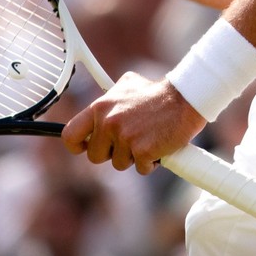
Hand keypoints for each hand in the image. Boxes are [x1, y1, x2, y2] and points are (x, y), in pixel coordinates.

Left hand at [60, 72, 205, 174]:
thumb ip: (108, 102)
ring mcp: (125, 137)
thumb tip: (94, 114)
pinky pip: (141, 168)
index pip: (70, 134)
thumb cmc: (157, 93)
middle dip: (112, 153)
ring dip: (133, 157)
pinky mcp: (142, 151)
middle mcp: (108, 122)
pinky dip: (151, 162)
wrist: (185, 98)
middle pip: (95, 156)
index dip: (77, 145)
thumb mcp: (126, 87)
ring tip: (147, 138)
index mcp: (100, 107)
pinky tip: (158, 145)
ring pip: (119, 164)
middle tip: (129, 140)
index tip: (85, 147)